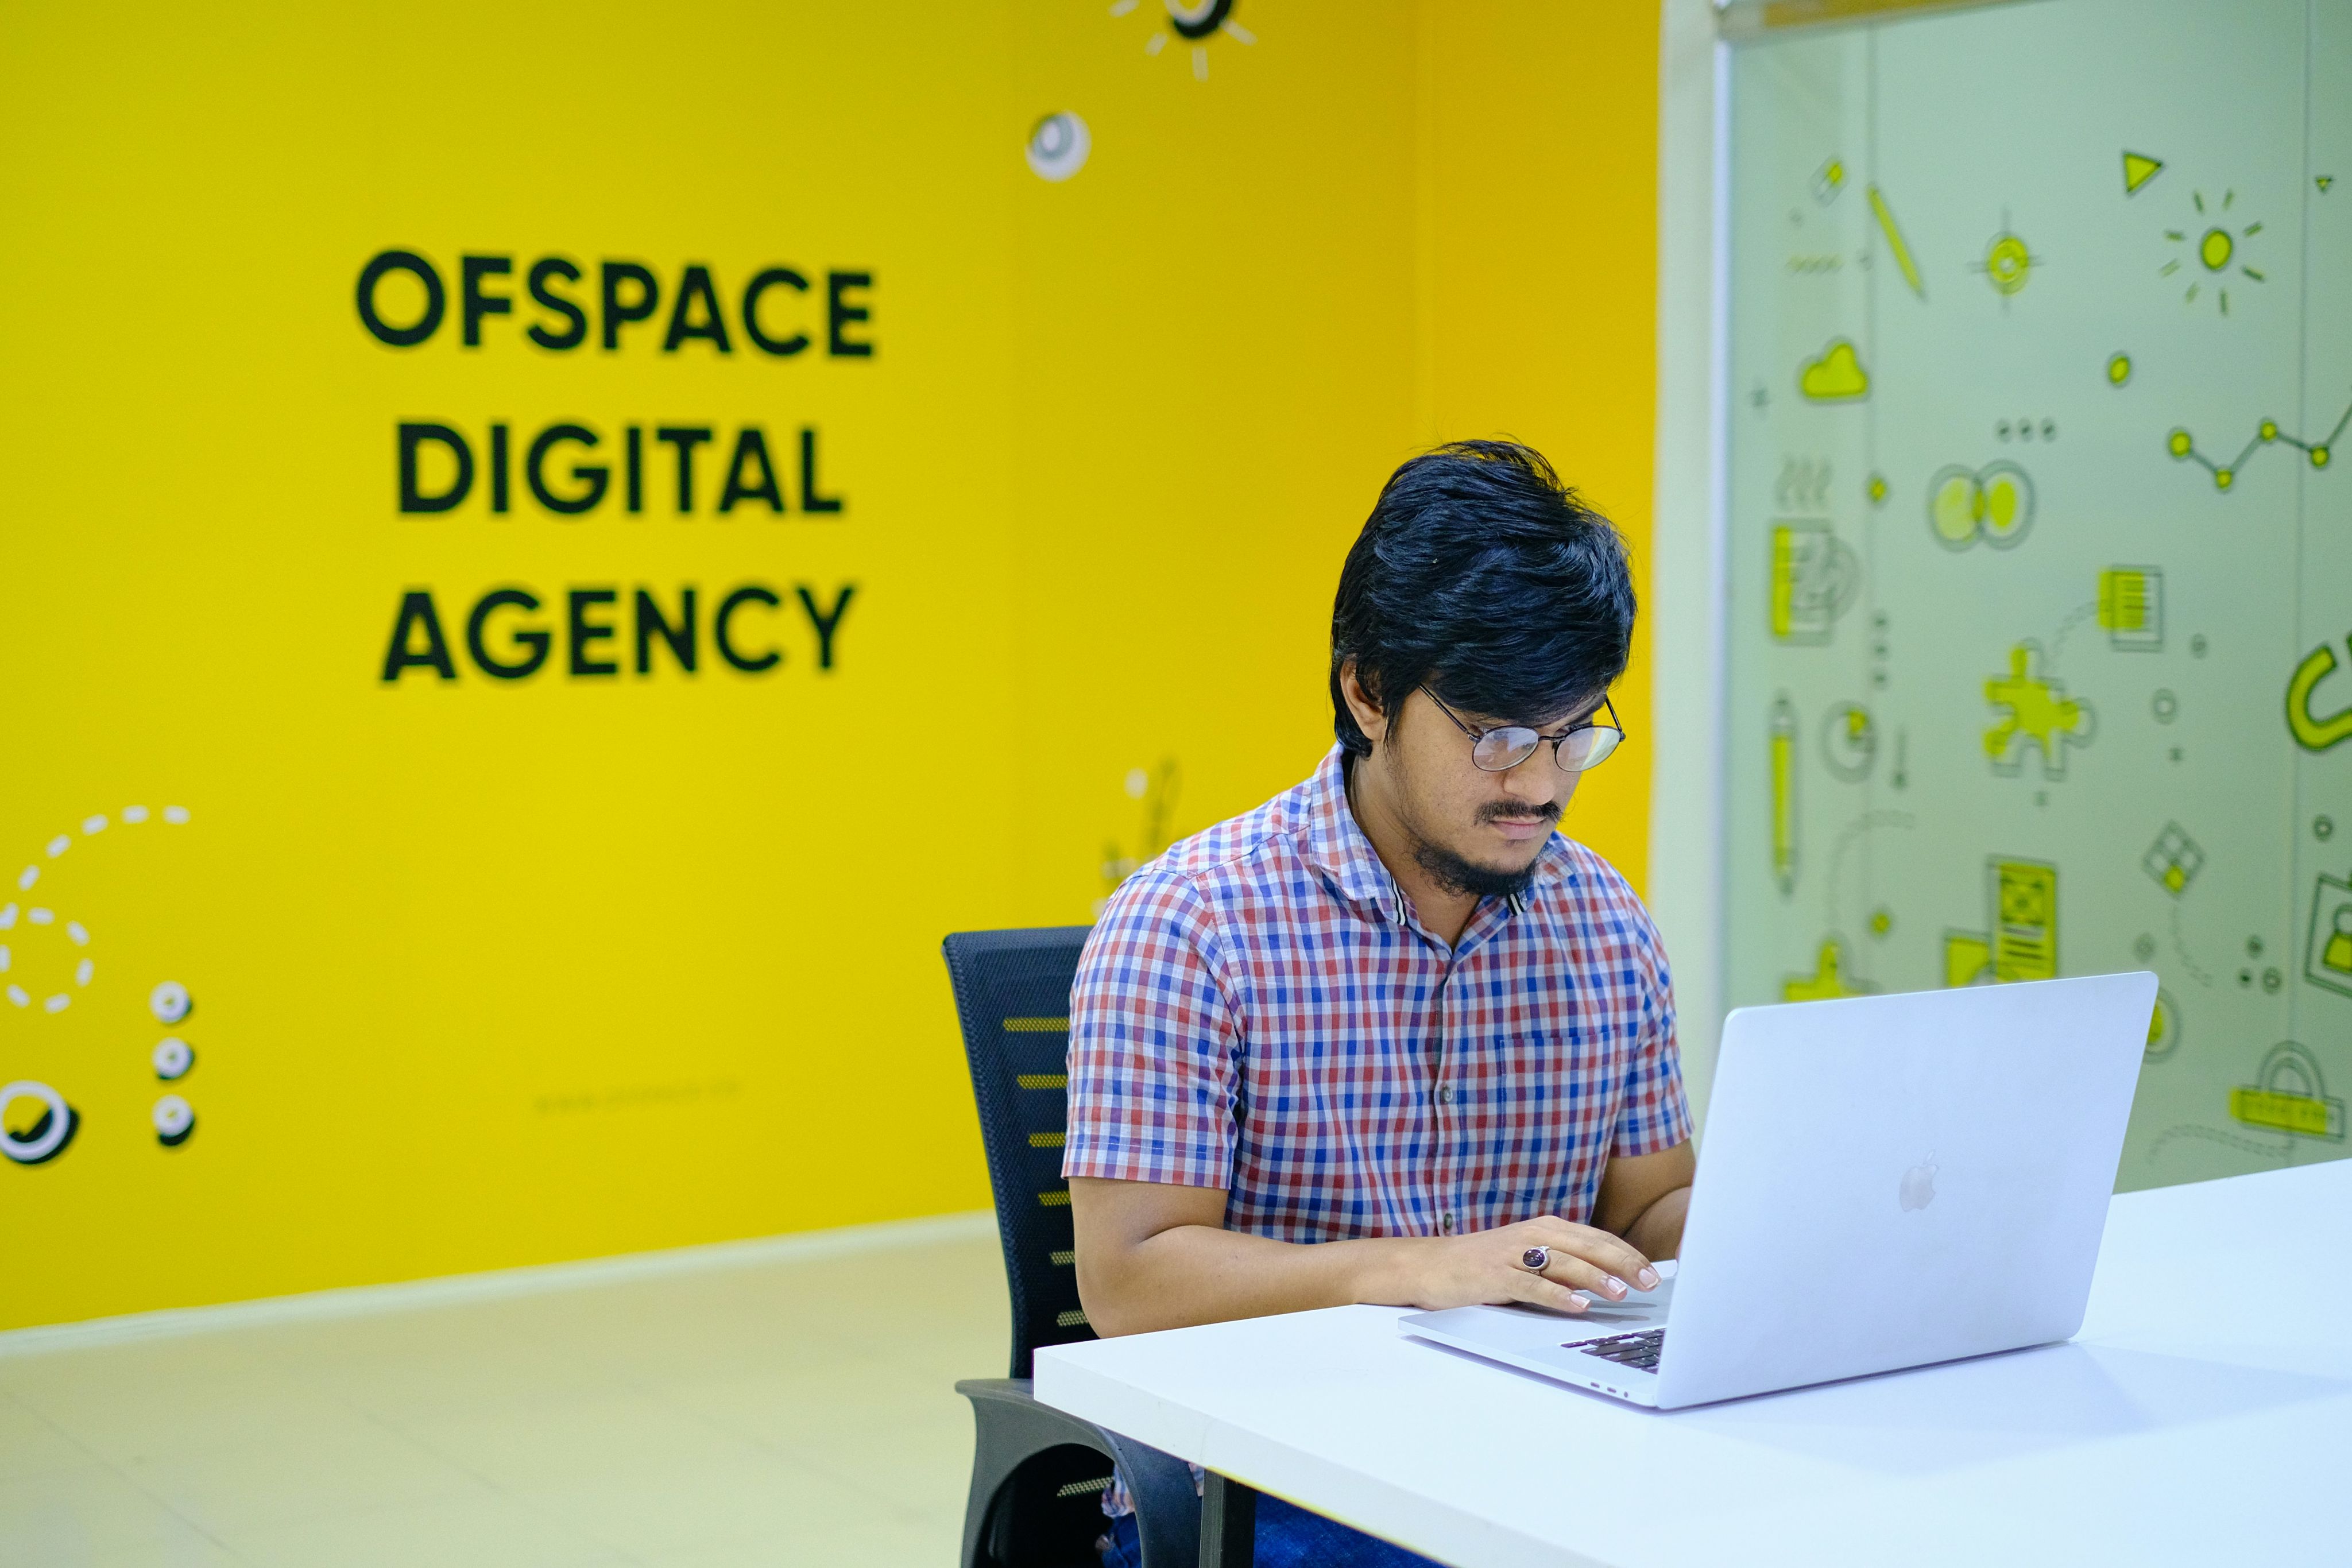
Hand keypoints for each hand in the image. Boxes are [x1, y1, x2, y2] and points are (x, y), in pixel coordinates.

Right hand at [1379, 1216, 1660, 1314]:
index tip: (1655, 1273)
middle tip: (1649, 1282)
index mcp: (1545, 1229)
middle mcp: (1533, 1235)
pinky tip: (1578, 1306)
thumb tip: (1610, 1283)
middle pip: (1587, 1247)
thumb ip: (1563, 1266)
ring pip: (1564, 1263)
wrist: (1429, 1265)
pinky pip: (1532, 1286)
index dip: (1628, 1254)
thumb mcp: (1528, 1259)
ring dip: (1595, 1277)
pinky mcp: (1495, 1276)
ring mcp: (1513, 1254)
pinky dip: (1557, 1295)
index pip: (1597, 1239)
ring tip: (1622, 1292)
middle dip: (1622, 1264)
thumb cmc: (1483, 1265)